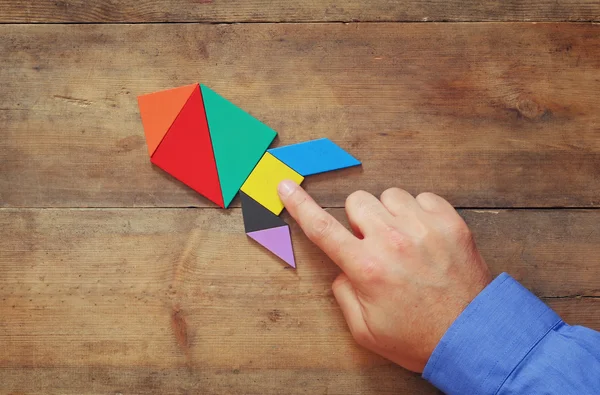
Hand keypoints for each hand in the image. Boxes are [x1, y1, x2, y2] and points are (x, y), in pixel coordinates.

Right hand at [278, 181, 491, 372]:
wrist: (473, 337)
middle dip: (359, 220)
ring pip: (390, 195)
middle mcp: (393, 241)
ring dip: (389, 214)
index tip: (286, 186)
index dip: (299, 205)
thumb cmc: (418, 337)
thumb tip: (343, 267)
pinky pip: (423, 197)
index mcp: (367, 267)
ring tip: (403, 240)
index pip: (322, 228)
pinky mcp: (451, 223)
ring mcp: (424, 228)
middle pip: (357, 201)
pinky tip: (424, 236)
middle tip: (374, 243)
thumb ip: (343, 293)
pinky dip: (419, 212)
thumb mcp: (365, 330)